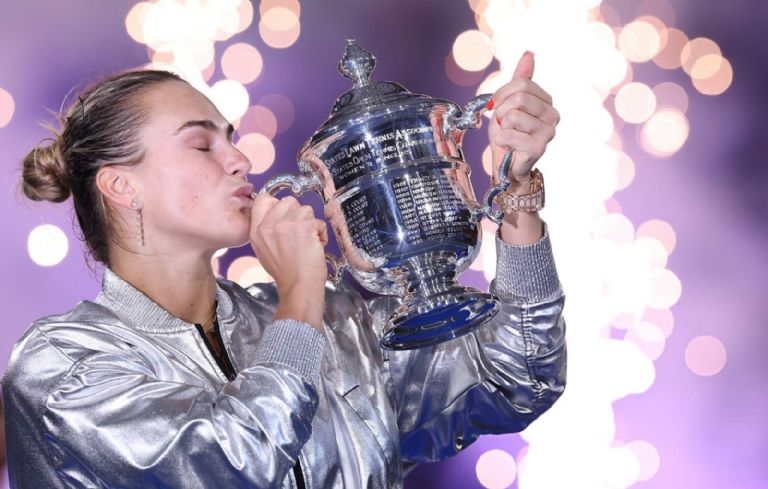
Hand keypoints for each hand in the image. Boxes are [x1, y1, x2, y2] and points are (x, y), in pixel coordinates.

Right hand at [249, 193, 327, 327]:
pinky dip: (321, 233)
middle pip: (287, 201)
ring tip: (307, 241)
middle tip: (299, 232)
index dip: (277, 203)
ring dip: (310, 224)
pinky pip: (318, 221)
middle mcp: (268, 225)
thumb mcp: (263, 250)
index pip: (262, 199)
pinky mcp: (304, 226)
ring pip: (305, 209)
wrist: (298, 286)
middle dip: (297, 214)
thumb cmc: (285, 272)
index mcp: (256, 230)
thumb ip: (266, 230)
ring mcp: (286, 224)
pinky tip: (316, 245)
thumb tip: (278, 216)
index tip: (285, 215)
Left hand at [488, 51, 559, 185]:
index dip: (502, 95)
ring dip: (502, 127)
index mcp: (547, 101)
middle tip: (502, 123)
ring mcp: (548, 132)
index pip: (521, 84)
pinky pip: (510, 134)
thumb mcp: (509, 103)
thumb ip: (520, 80)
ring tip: (508, 135)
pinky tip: (508, 147)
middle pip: (519, 97)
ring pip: (513, 115)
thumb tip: (529, 53)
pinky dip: (501, 140)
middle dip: (501, 111)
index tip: (498, 107)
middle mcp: (553, 115)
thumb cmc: (508, 133)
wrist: (506, 165)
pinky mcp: (539, 148)